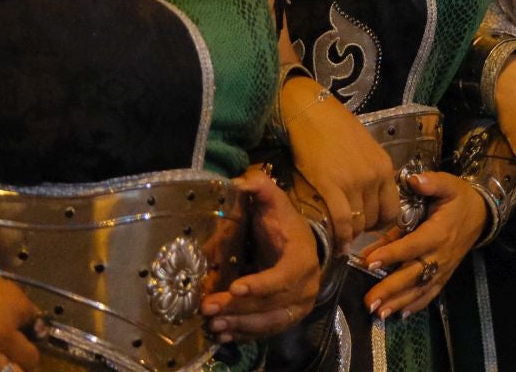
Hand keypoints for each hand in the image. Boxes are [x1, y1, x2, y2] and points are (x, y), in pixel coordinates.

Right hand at [0, 242, 40, 371]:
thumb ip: (3, 294)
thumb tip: (11, 307)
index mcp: (13, 303)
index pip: (35, 321)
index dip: (30, 325)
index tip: (25, 327)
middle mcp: (3, 332)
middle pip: (29, 356)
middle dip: (25, 356)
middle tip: (18, 355)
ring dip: (7, 370)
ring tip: (0, 366)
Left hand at [204, 168, 321, 342]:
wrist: (300, 247)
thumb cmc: (283, 224)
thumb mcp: (274, 202)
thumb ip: (260, 188)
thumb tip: (240, 182)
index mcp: (303, 259)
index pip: (284, 277)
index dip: (261, 284)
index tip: (235, 287)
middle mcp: (305, 288)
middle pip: (272, 304)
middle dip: (240, 307)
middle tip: (209, 307)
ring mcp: (298, 307)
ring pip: (269, 322)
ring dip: (240, 324)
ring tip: (213, 323)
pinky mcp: (287, 318)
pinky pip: (267, 331)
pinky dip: (245, 334)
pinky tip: (223, 334)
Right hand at [283, 82, 399, 250]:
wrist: (310, 111)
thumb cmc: (334, 125)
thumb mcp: (364, 147)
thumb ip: (370, 171)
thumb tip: (366, 195)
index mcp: (384, 166)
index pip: (393, 209)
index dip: (380, 222)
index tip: (368, 225)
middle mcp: (373, 177)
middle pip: (375, 219)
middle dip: (363, 229)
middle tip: (350, 231)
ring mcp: (354, 183)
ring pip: (359, 224)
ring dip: (350, 235)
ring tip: (340, 236)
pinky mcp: (331, 186)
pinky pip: (342, 222)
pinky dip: (340, 237)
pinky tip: (336, 245)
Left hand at [360, 173, 487, 318]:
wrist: (482, 214)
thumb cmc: (459, 198)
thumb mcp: (447, 184)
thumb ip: (430, 182)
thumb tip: (413, 180)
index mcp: (438, 232)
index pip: (412, 246)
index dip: (391, 254)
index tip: (369, 262)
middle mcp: (440, 255)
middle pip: (413, 274)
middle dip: (390, 289)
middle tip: (369, 301)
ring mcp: (443, 268)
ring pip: (419, 289)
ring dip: (399, 302)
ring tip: (379, 314)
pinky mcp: (445, 275)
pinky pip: (430, 293)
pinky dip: (416, 305)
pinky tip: (399, 315)